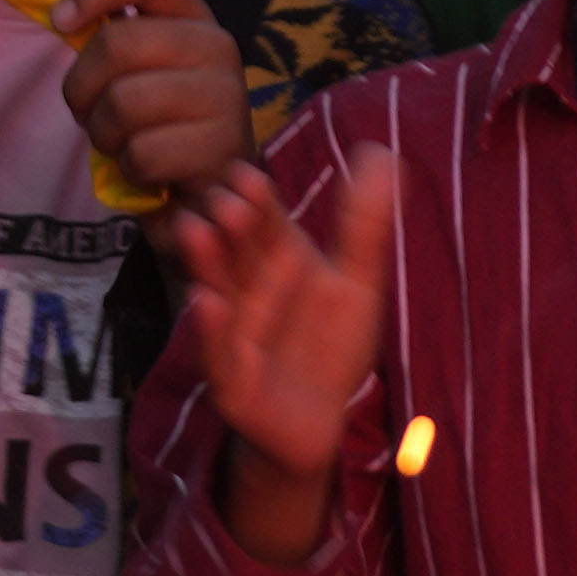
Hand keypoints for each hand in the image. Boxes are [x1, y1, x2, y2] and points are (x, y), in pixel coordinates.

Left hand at [43, 0, 246, 203]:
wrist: (210, 188)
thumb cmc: (160, 120)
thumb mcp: (135, 69)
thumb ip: (106, 35)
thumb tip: (56, 13)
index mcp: (192, 15)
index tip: (61, 23)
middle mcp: (217, 45)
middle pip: (117, 43)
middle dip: (82, 87)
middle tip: (89, 112)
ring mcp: (227, 96)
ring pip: (124, 103)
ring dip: (105, 134)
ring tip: (125, 143)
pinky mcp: (223, 148)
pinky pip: (142, 153)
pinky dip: (131, 170)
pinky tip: (150, 171)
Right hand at [176, 152, 395, 562]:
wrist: (317, 424)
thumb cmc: (328, 347)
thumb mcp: (356, 283)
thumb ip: (364, 224)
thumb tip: (380, 151)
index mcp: (276, 261)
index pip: (267, 223)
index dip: (258, 201)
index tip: (247, 176)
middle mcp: (247, 289)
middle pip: (236, 252)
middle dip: (230, 227)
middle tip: (225, 201)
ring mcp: (233, 333)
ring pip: (217, 293)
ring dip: (206, 264)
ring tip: (196, 232)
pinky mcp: (231, 381)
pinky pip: (219, 354)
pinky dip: (213, 329)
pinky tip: (208, 303)